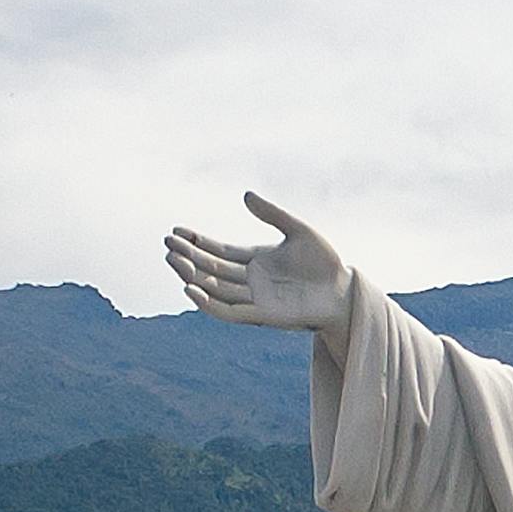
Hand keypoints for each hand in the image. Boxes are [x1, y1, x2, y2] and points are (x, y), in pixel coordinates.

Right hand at [163, 193, 355, 332]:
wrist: (344, 291)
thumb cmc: (325, 262)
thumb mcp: (298, 230)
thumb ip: (272, 214)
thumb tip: (245, 195)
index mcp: (255, 260)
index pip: (218, 251)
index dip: (197, 242)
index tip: (176, 231)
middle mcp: (249, 281)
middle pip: (210, 269)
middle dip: (188, 257)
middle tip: (168, 244)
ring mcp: (253, 299)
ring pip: (214, 289)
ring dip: (192, 276)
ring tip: (173, 260)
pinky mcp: (261, 315)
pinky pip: (228, 311)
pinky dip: (207, 303)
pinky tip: (190, 288)